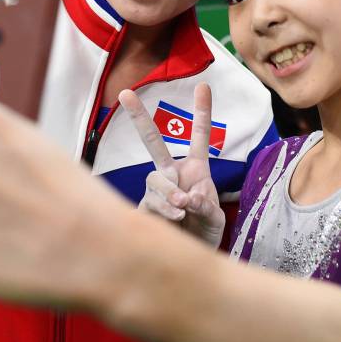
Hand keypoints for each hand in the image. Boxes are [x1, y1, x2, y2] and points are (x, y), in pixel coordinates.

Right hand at [119, 84, 224, 248]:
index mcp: (195, 168)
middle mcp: (172, 173)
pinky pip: (150, 202)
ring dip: (168, 191)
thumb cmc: (205, 231)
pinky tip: (175, 219)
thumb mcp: (215, 217)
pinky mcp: (145, 208)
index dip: (201, 111)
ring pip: (155, 179)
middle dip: (139, 117)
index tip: (204, 84)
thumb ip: (206, 205)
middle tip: (125, 92)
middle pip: (152, 142)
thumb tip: (186, 198)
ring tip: (182, 208)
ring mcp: (157, 190)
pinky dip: (164, 209)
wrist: (191, 256)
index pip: (199, 137)